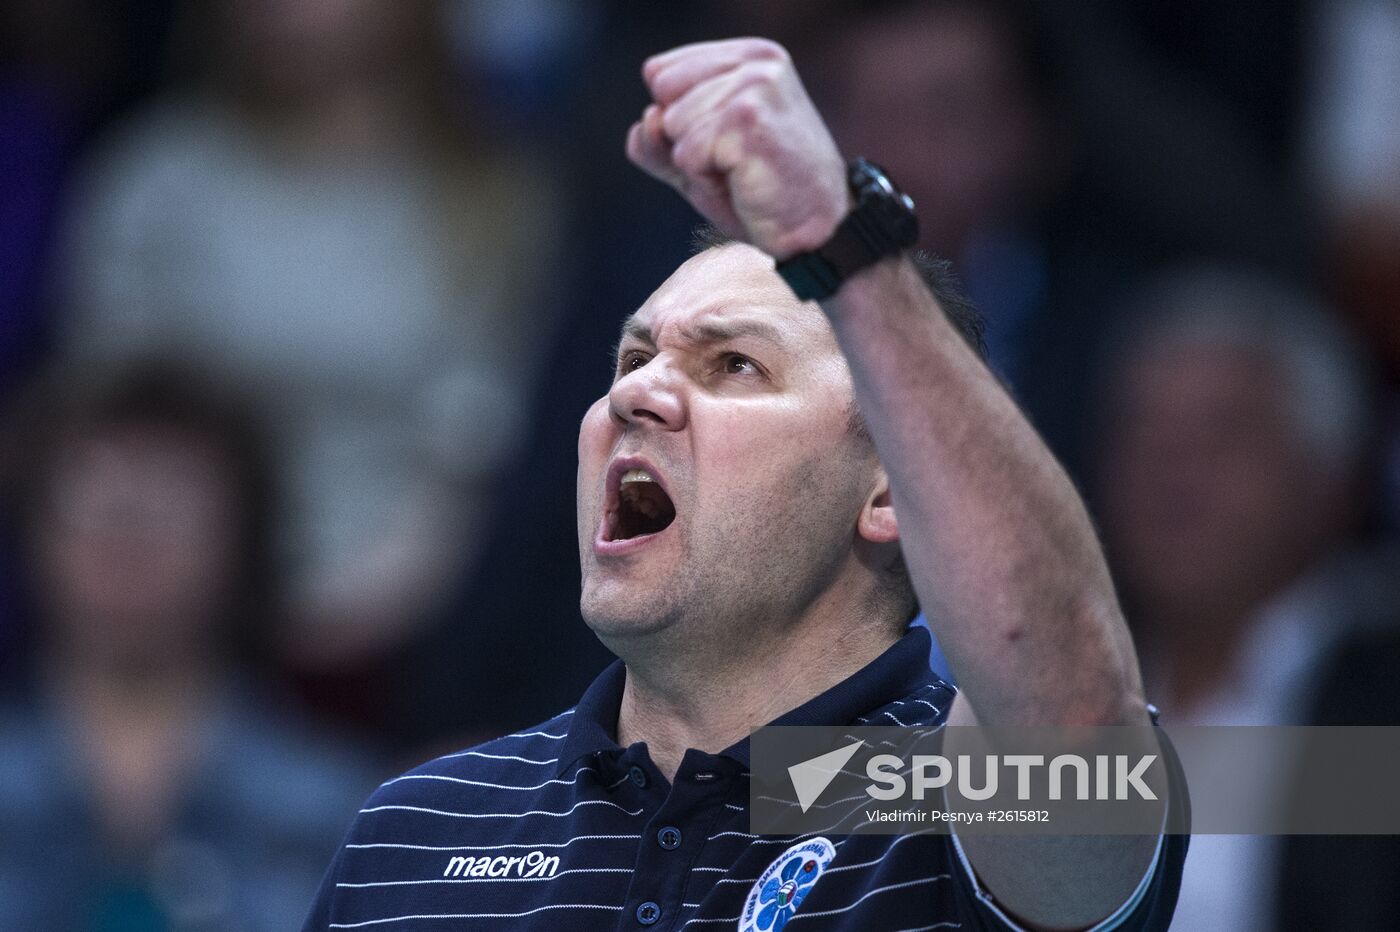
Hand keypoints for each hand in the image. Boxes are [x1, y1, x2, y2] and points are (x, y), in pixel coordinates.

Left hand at [627, 38, 848, 258]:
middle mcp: (755, 61)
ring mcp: (754, 86)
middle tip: (735, 160)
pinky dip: (706, 179)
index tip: (725, 141)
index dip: (678, 121)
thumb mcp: (695, 160)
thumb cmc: (756, 192)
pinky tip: (745, 180)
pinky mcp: (748, 120)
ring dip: (699, 163)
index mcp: (746, 55)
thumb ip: (657, 138)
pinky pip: (686, 154)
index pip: (659, 73)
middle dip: (686, 140)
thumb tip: (649, 120)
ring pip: (672, 124)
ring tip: (741, 171)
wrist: (811, 230)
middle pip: (662, 95)